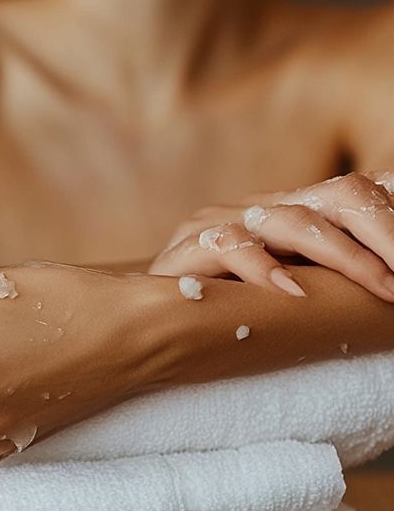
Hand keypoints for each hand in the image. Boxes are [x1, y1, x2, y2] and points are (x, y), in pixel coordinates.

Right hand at [150, 171, 393, 302]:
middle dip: (388, 232)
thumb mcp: (293, 288)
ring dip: (347, 256)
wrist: (142, 319)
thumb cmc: (226, 312)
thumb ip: (333, 274)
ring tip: (383, 287)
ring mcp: (224, 222)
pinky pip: (227, 247)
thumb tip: (390, 281)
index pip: (361, 191)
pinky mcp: (186, 248)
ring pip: (294, 219)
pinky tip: (289, 291)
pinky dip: (261, 268)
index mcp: (296, 210)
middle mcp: (264, 207)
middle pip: (341, 194)